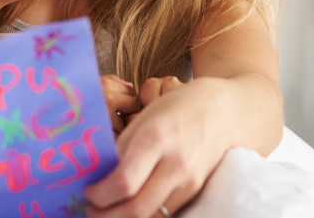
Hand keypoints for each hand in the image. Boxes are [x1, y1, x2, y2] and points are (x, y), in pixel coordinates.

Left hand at [85, 78, 232, 217]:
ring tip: (108, 209)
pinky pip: (166, 212)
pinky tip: (132, 205)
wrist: (226, 111)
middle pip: (136, 208)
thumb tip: (98, 173)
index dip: (99, 194)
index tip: (87, 191)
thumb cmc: (179, 107)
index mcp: (156, 137)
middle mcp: (175, 163)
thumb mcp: (145, 116)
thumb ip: (123, 146)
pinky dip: (145, 213)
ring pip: (151, 216)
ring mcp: (189, 180)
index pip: (123, 182)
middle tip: (90, 209)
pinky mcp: (197, 190)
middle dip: (107, 216)